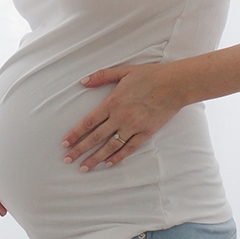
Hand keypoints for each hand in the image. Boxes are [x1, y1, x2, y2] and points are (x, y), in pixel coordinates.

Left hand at [61, 63, 185, 172]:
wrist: (175, 84)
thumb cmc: (149, 75)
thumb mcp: (123, 71)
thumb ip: (101, 76)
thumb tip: (82, 82)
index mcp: (112, 103)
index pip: (88, 122)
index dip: (75, 134)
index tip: (65, 143)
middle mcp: (120, 117)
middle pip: (95, 137)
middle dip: (79, 150)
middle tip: (67, 160)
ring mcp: (133, 127)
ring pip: (110, 147)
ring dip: (95, 158)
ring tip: (84, 168)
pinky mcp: (146, 132)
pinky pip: (129, 148)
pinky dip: (118, 157)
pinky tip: (108, 164)